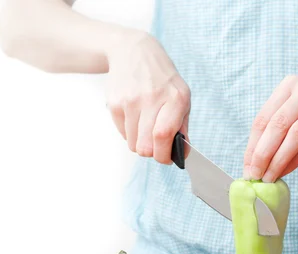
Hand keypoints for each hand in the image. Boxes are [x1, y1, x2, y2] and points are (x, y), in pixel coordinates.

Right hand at [105, 31, 190, 163]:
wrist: (134, 52)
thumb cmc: (162, 79)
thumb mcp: (182, 96)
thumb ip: (182, 127)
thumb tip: (182, 154)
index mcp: (175, 98)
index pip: (163, 136)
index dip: (163, 154)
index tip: (166, 158)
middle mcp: (151, 98)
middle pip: (146, 145)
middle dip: (152, 153)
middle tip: (156, 146)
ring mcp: (130, 100)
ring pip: (133, 143)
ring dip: (140, 142)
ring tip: (146, 126)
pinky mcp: (114, 103)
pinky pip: (122, 133)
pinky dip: (130, 132)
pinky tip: (135, 116)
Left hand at [243, 75, 297, 181]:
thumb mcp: (297, 111)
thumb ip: (277, 129)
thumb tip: (254, 162)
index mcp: (290, 84)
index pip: (264, 117)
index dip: (253, 144)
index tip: (247, 166)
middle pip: (278, 124)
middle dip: (263, 153)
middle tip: (254, 174)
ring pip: (296, 134)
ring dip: (279, 159)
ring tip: (269, 177)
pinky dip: (296, 160)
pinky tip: (286, 171)